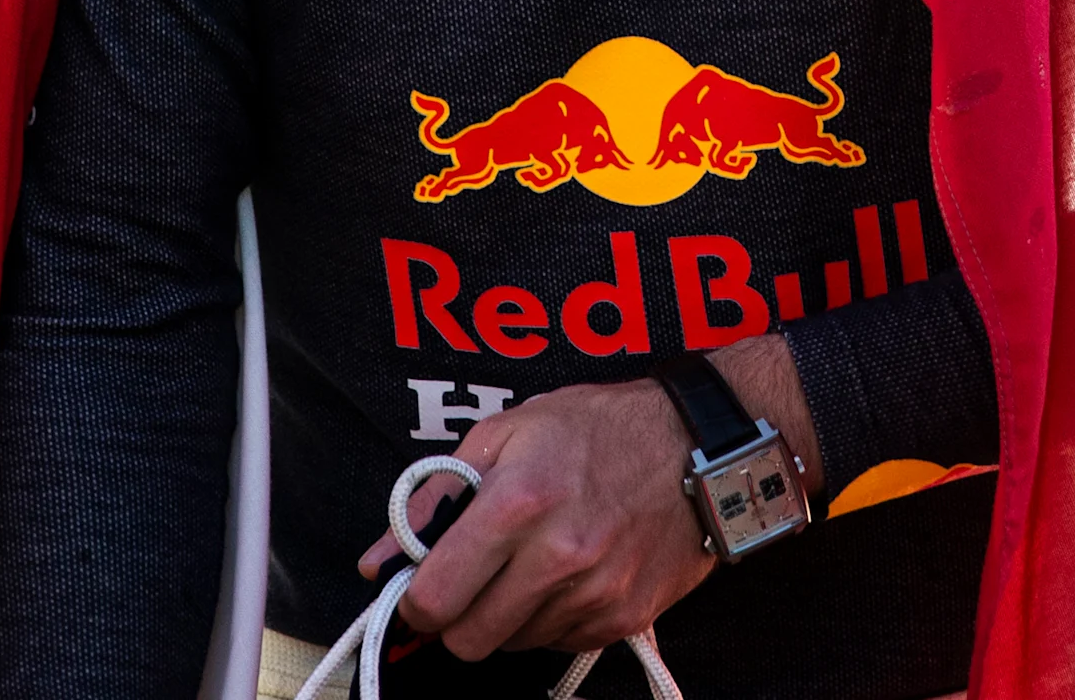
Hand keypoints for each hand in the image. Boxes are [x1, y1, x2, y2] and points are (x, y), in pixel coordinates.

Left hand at [362, 377, 715, 659]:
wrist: (698, 444)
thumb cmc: (597, 429)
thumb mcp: (505, 434)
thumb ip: (434, 498)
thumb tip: (376, 562)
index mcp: (517, 503)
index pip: (435, 599)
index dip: (417, 601)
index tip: (423, 588)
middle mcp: (557, 556)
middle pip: (468, 641)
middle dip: (458, 618)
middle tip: (473, 582)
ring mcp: (594, 593)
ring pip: (513, 645)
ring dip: (509, 615)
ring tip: (533, 562)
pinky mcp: (622, 617)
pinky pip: (558, 643)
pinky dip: (552, 618)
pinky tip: (569, 573)